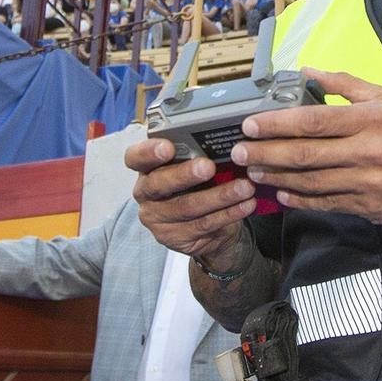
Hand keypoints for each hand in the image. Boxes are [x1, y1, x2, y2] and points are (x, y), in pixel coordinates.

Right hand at [125, 138, 256, 264]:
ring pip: (187, 207)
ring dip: (219, 196)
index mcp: (147, 168)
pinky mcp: (172, 238)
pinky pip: (203, 225)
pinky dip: (228, 214)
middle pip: (158, 183)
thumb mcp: (194, 167)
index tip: (167, 147)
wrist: (207, 226)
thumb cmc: (199, 186)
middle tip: (208, 167)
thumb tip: (226, 142)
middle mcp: (145, 193)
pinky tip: (246, 204)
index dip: (148, 152)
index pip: (135, 158)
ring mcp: (156, 218)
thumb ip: (197, 155)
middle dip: (185, 174)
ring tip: (244, 187)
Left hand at [231, 69, 381, 227]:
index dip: (277, 123)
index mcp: (370, 119)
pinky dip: (301, 200)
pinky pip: (327, 203)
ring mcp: (367, 182)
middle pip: (305, 153)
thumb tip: (308, 70)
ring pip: (311, 181)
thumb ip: (345, 84)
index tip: (250, 125)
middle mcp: (367, 151)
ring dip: (277, 177)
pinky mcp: (369, 206)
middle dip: (266, 152)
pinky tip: (283, 194)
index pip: (313, 120)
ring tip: (254, 172)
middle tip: (240, 152)